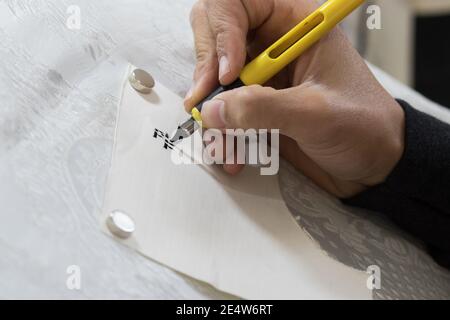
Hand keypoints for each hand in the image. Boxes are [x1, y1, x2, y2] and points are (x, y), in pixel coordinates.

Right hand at [184, 0, 404, 197]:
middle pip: (215, 34)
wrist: (373, 163)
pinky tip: (233, 153)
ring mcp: (262, 76)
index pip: (238, 4)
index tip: (226, 74)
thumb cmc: (362, 126)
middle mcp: (273, 45)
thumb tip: (213, 109)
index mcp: (295, 24)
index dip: (223, 32)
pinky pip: (223, 109)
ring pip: (213, 76)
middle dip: (206, 69)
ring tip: (223, 143)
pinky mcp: (257, 104)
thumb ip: (262, 108)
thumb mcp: (315, 113)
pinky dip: (221, 132)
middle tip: (206, 103)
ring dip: (211, 110)